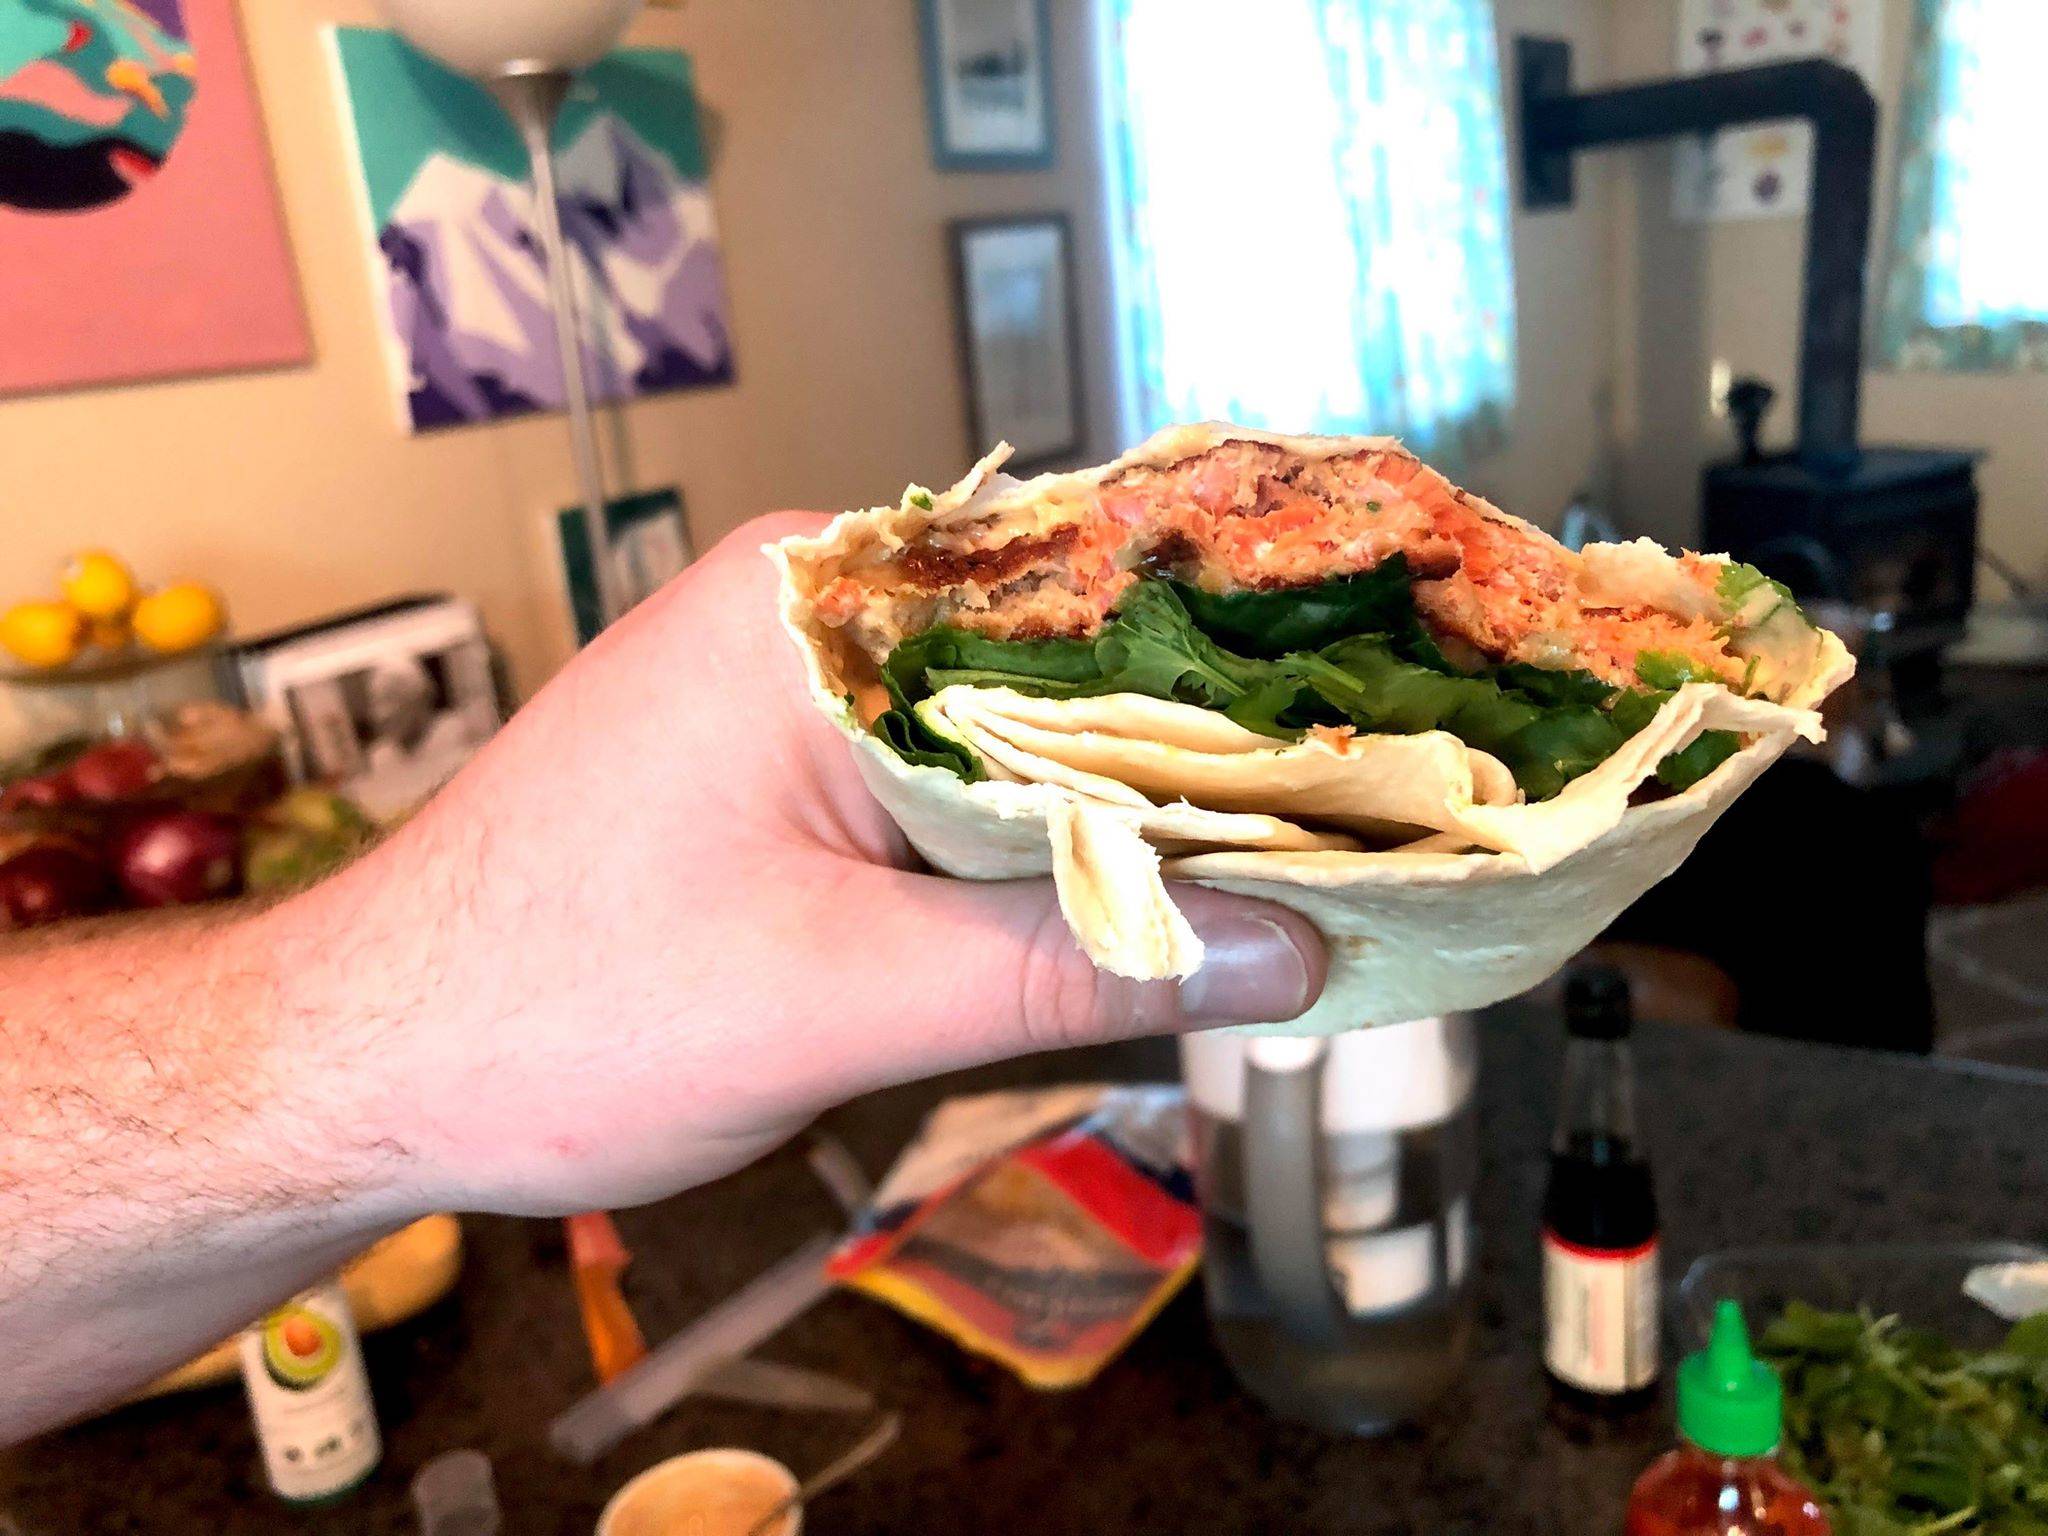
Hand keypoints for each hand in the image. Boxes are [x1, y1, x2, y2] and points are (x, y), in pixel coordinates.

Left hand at [288, 514, 1327, 1216]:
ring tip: (1294, 862)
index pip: (1088, 596)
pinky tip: (1131, 900)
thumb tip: (1291, 949)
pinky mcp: (776, 767)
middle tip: (1373, 820)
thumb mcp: (844, 996)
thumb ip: (1077, 964)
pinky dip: (1036, 842)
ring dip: (1120, 807)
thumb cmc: (553, 1013)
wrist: (360, 1069)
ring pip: (1012, 733)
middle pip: (1062, 664)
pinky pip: (948, 784)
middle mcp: (808, 614)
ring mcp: (788, 688)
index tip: (1388, 731)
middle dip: (1200, 751)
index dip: (1246, 669)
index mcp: (816, 607)